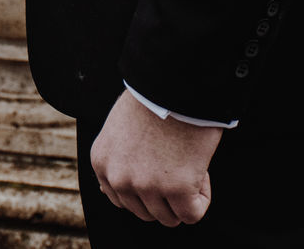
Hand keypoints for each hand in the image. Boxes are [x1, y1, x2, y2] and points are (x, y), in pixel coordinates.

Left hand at [91, 90, 222, 226]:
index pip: (121, 200)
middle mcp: (118, 178)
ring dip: (183, 196)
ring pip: (169, 218)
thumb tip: (107, 191)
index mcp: (101, 163)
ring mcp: (145, 185)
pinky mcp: (176, 188)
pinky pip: (192, 214)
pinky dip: (201, 198)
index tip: (158, 162)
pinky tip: (199, 171)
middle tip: (175, 162)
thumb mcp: (117, 132)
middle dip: (165, 195)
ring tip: (187, 164)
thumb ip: (115, 161)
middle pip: (145, 212)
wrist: (172, 86)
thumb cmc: (151, 103)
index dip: (146, 186)